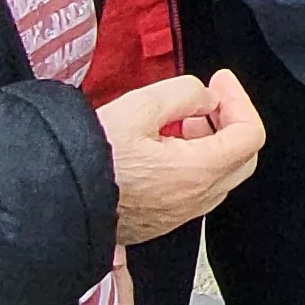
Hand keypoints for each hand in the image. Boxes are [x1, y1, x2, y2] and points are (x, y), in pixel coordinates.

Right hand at [99, 72, 265, 244]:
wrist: (54, 196)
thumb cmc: (90, 156)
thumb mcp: (139, 106)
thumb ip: (184, 94)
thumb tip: (206, 99)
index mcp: (197, 172)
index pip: (249, 135)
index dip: (240, 100)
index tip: (220, 82)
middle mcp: (194, 200)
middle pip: (242, 158)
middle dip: (231, 122)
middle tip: (208, 99)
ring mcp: (179, 215)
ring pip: (219, 176)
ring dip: (212, 144)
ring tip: (182, 121)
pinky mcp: (161, 221)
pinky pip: (195, 191)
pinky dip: (194, 164)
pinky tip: (166, 146)